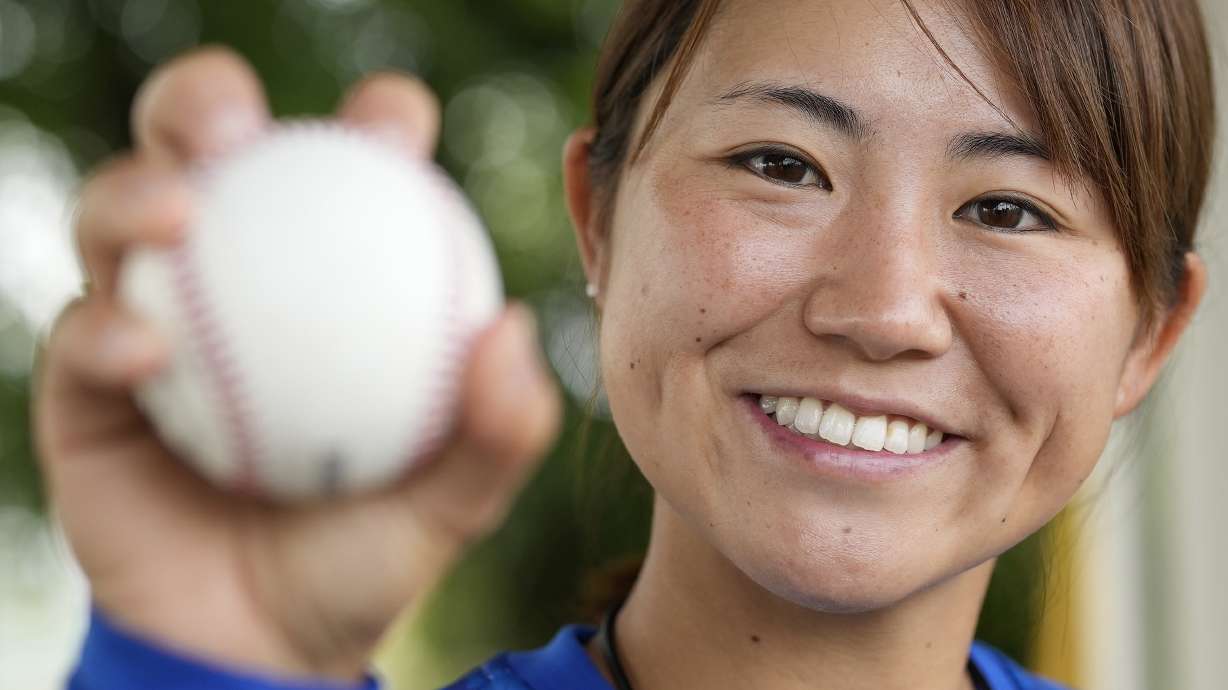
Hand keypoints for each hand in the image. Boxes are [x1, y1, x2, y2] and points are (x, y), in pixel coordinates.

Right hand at [31, 46, 560, 682]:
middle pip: (209, 158)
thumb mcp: (452, 503)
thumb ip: (497, 428)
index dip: (369, 122)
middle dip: (205, 104)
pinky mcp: (87, 388)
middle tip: (234, 121)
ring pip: (119, 221)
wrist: (264, 649)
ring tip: (178, 212)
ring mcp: (155, 323)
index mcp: (329, 285)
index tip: (394, 122)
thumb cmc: (365, 557)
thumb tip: (511, 329)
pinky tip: (145, 350)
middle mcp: (237, 285)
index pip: (345, 178)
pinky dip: (106, 331)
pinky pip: (81, 336)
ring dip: (134, 193)